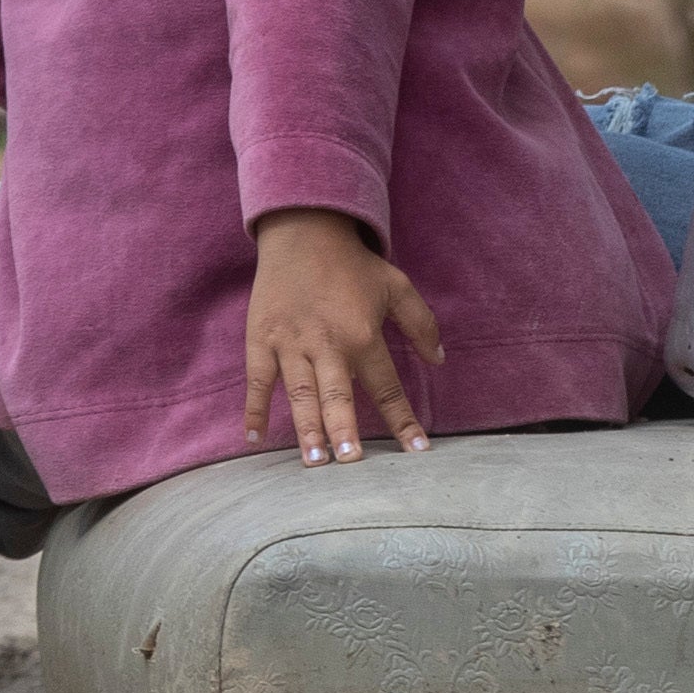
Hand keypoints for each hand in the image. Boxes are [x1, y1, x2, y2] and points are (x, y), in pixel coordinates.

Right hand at [244, 209, 442, 463]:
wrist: (303, 229)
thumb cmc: (353, 264)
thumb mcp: (396, 286)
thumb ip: (421, 324)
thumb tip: (440, 361)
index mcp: (362, 333)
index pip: (387, 387)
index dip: (404, 420)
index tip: (418, 451)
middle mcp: (327, 343)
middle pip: (337, 395)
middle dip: (344, 430)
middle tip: (351, 462)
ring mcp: (290, 343)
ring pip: (299, 393)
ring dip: (306, 427)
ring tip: (314, 460)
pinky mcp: (261, 339)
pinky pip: (257, 380)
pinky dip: (253, 408)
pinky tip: (254, 437)